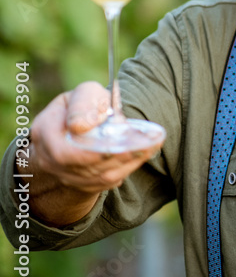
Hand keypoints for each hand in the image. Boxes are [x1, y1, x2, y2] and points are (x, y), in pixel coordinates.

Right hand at [21, 82, 162, 225]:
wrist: (79, 125)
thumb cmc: (85, 105)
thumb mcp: (85, 94)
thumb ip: (84, 103)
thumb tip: (81, 126)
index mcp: (44, 130)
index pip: (63, 150)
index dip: (90, 152)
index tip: (118, 143)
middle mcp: (48, 157)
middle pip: (83, 167)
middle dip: (116, 157)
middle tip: (144, 146)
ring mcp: (62, 174)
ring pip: (97, 177)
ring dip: (126, 164)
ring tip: (149, 148)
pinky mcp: (79, 183)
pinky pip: (104, 183)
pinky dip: (125, 169)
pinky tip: (142, 156)